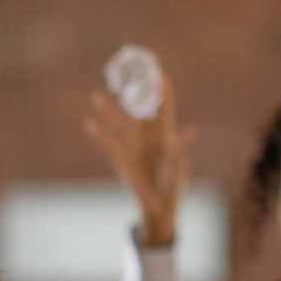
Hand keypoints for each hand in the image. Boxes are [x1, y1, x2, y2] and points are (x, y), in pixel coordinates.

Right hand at [84, 76, 197, 245]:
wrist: (159, 205)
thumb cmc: (171, 184)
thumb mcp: (176, 166)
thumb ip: (180, 148)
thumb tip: (191, 131)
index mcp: (165, 138)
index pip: (163, 112)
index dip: (162, 95)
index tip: (160, 75)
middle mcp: (148, 140)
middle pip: (140, 113)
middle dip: (134, 95)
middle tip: (129, 75)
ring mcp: (133, 149)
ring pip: (119, 126)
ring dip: (108, 112)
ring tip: (97, 96)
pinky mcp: (121, 161)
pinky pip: (108, 147)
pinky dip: (99, 137)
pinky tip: (89, 124)